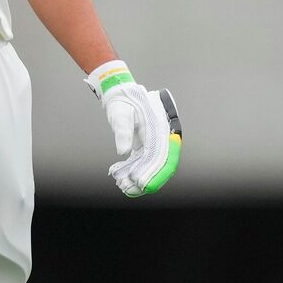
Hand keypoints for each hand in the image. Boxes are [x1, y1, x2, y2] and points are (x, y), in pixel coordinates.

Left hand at [84, 62, 182, 196]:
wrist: (122, 92)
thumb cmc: (123, 101)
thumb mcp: (121, 114)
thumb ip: (123, 131)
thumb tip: (123, 151)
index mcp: (159, 127)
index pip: (161, 155)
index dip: (154, 172)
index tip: (141, 183)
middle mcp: (161, 135)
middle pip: (160, 163)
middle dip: (146, 179)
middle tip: (129, 189)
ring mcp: (155, 140)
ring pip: (152, 165)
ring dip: (139, 177)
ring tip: (124, 187)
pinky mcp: (147, 144)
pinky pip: (144, 161)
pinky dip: (135, 171)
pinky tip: (123, 178)